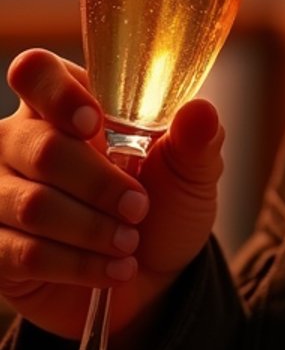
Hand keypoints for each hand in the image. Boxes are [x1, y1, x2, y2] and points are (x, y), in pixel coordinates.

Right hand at [0, 49, 223, 341]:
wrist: (152, 277)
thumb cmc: (164, 206)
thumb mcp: (190, 172)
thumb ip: (196, 139)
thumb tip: (200, 111)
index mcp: (67, 103)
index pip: (35, 72)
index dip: (58, 94)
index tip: (95, 125)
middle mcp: (20, 140)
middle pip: (41, 148)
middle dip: (99, 184)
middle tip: (139, 207)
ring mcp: (1, 192)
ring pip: (31, 204)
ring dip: (91, 229)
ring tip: (129, 242)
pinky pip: (23, 253)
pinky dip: (76, 265)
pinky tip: (111, 269)